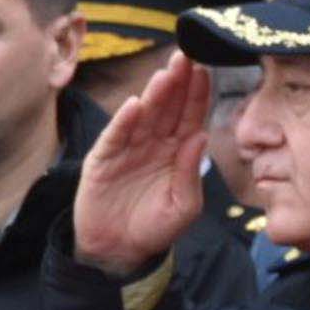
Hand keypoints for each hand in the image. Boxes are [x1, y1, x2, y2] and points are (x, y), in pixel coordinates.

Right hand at [71, 50, 209, 276]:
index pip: (191, 116)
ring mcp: (128, 149)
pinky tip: (134, 106)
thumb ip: (190, 173)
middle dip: (177, 82)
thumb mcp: (183, 207)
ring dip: (154, 95)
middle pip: (168, 108)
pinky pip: (115, 137)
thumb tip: (200, 137)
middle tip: (185, 57)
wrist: (117, 252)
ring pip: (144, 116)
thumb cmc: (155, 229)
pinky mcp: (103, 160)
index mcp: (178, 151)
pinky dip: (123, 122)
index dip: (198, 94)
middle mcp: (154, 144)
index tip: (206, 70)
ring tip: (164, 75)